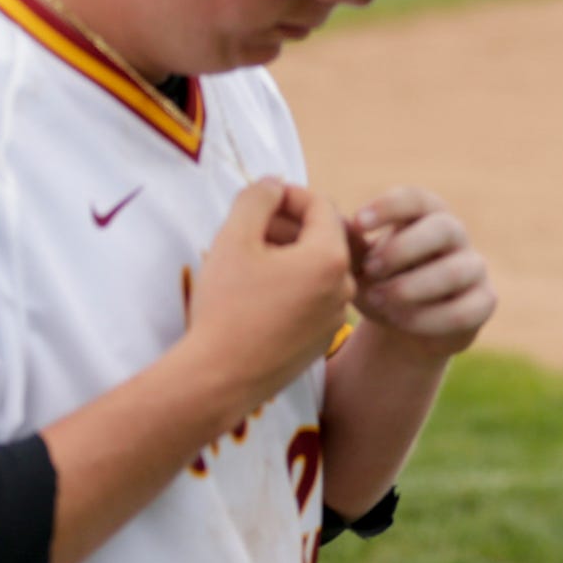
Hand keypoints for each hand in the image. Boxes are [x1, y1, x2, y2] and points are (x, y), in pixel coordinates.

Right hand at [187, 178, 356, 405]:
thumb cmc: (226, 306)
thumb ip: (257, 199)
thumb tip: (274, 183)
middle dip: (288, 224)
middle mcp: (344, 287)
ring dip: (289, 255)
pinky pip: (313, 299)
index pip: (321, 206)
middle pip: (323, 237)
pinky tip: (257, 291)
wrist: (218, 379)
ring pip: (317, 269)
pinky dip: (292, 285)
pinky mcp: (320, 341)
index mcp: (330, 257)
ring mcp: (335, 317)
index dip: (288, 194)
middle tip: (249, 225)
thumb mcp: (234, 239)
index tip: (258, 198)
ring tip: (250, 256)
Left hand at [347, 187, 495, 358]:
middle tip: (371, 270)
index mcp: (425, 215)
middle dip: (402, 250)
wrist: (404, 327)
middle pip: (443, 228)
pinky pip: (463, 311)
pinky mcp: (483, 302)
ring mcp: (474, 268)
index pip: (416, 199)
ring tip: (379, 300)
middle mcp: (456, 235)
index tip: (358, 222)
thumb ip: (349, 245)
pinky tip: (399, 320)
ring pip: (455, 271)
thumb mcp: (360, 264)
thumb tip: (334, 220)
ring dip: (411, 288)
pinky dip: (426, 319)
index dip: (389, 207)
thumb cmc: (381, 282)